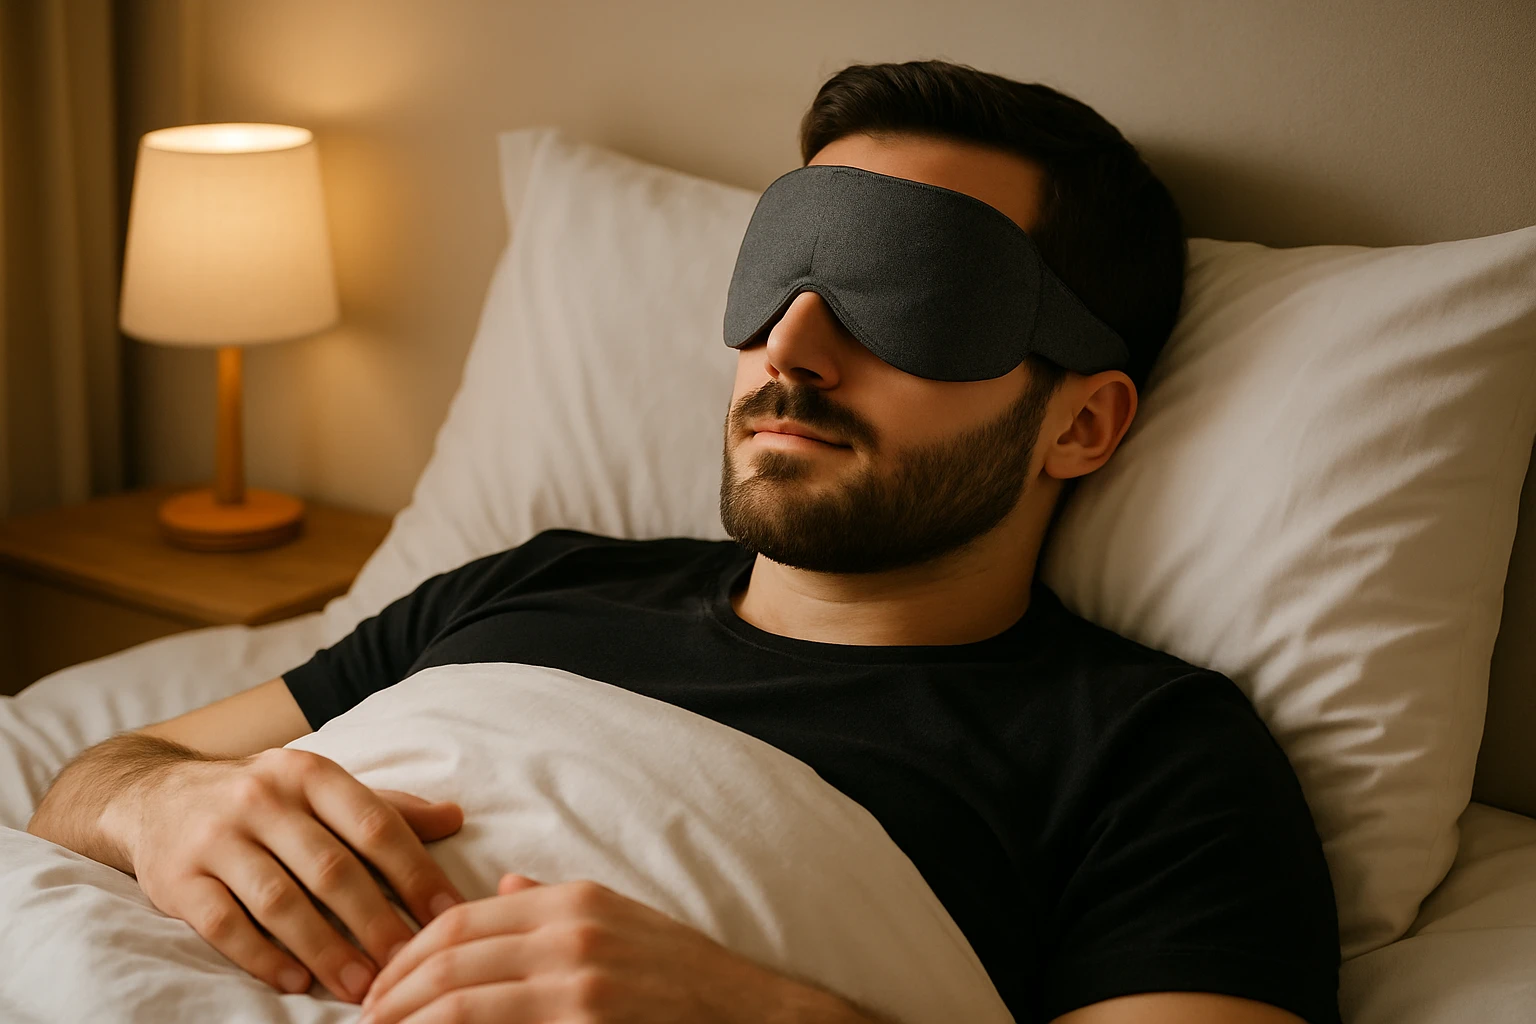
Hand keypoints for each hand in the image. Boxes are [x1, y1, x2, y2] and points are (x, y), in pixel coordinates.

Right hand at [117, 747, 465, 1002]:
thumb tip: (456, 817)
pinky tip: (296, 982)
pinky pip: (224, 925)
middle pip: (330, 868)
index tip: (448, 915)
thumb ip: (386, 808)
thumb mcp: (322, 788)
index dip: (415, 871)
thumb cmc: (265, 799)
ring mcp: (216, 838)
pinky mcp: (176, 878)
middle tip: (408, 963)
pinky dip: (262, 958)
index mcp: (309, 773)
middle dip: (375, 921)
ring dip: (326, 949)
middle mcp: (262, 798)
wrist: (157, 797)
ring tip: (362, 985)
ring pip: (279, 901)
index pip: (374, 824)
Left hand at [359, 873, 864, 1023]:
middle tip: (365, 1019)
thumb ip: (554, 904)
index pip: (462, 916)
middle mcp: (570, 931)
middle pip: (450, 954)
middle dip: (394, 991)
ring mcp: (578, 980)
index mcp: (572, 900)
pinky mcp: (585, 1021)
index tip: (382, 983)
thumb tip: (502, 887)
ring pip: (461, 998)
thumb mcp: (621, 920)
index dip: (409, 952)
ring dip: (411, 1020)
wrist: (745, 1013)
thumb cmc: (681, 976)